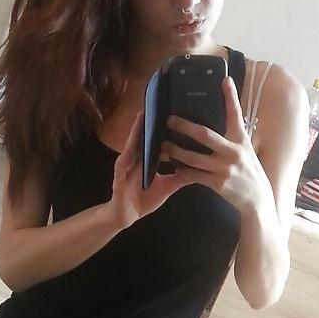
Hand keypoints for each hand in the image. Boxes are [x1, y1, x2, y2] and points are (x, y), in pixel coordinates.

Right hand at [108, 110, 193, 228]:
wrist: (126, 215)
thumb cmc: (144, 199)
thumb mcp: (167, 186)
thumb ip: (181, 177)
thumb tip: (199, 169)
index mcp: (148, 159)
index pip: (156, 138)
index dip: (163, 126)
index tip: (173, 111)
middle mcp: (136, 158)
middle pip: (144, 136)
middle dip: (150, 120)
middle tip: (158, 102)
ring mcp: (126, 165)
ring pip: (132, 144)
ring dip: (136, 131)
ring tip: (141, 115)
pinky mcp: (119, 176)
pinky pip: (122, 164)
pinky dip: (126, 155)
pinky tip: (129, 146)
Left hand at [160, 76, 271, 214]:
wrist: (257, 199)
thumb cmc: (249, 171)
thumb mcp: (246, 149)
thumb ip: (233, 136)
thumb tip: (223, 118)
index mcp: (240, 140)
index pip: (235, 114)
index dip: (230, 97)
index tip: (224, 80)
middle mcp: (233, 152)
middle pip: (205, 135)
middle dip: (185, 126)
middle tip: (170, 120)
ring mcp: (225, 168)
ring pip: (194, 157)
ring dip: (177, 151)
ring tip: (164, 145)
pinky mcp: (218, 183)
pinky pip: (195, 176)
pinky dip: (183, 171)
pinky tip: (174, 166)